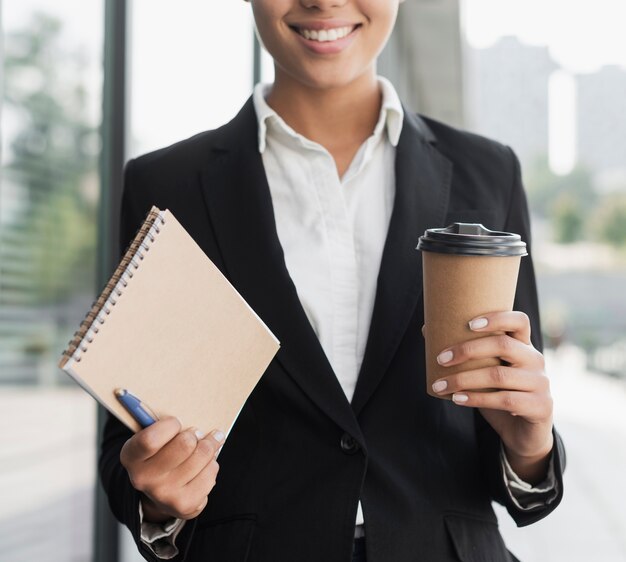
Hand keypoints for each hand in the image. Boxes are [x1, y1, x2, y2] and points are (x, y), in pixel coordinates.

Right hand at [120, 417, 223, 521]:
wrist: (160, 494)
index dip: (169, 426)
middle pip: (185, 444)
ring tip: (206, 444)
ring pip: (203, 455)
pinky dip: (212, 465)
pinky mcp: (185, 505)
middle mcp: (143, 479)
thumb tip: (159, 395)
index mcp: (131, 456)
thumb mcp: (152, 435)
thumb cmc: (160, 453)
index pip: (149, 439)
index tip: (176, 422)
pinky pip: (212, 472)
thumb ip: (156, 421)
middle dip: (196, 434)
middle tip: (197, 433)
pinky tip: (203, 466)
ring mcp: (164, 495)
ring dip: (209, 446)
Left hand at [429, 311, 553, 483]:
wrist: (524, 432)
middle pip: (503, 345)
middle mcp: (535, 360)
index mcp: (523, 346)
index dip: (496, 318)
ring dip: (463, 380)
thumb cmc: (499, 394)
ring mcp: (540, 383)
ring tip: (439, 385)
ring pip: (498, 375)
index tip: (468, 324)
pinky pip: (505, 400)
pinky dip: (476, 399)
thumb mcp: (485, 371)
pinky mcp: (540, 406)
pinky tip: (457, 399)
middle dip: (467, 350)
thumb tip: (427, 329)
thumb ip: (466, 353)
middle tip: (440, 359)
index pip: (518, 321)